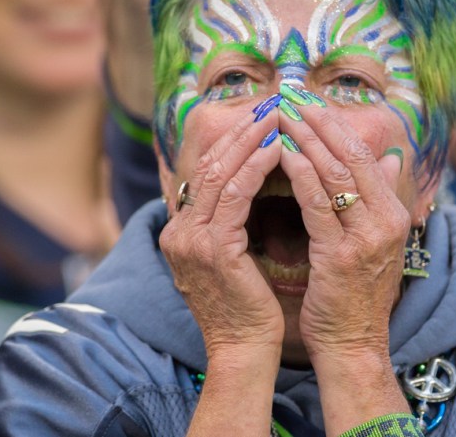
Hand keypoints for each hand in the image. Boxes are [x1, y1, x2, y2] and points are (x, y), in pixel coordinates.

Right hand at [159, 107, 284, 357]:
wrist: (244, 351)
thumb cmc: (249, 307)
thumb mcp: (232, 256)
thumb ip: (233, 219)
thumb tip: (252, 180)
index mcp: (180, 231)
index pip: (205, 172)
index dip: (232, 141)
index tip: (260, 116)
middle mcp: (177, 231)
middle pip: (208, 164)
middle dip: (242, 131)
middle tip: (271, 104)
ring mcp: (190, 239)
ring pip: (221, 173)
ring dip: (252, 140)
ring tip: (278, 116)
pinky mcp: (212, 248)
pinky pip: (236, 194)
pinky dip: (256, 166)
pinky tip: (278, 148)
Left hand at [276, 102, 409, 363]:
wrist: (353, 345)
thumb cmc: (354, 293)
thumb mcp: (375, 242)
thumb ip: (380, 198)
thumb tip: (390, 157)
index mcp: (393, 214)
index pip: (364, 154)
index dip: (335, 123)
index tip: (308, 100)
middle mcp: (386, 220)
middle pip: (352, 155)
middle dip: (319, 121)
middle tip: (291, 95)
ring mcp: (366, 238)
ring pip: (336, 173)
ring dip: (306, 138)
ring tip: (281, 114)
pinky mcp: (341, 256)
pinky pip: (319, 204)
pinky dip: (302, 174)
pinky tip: (283, 152)